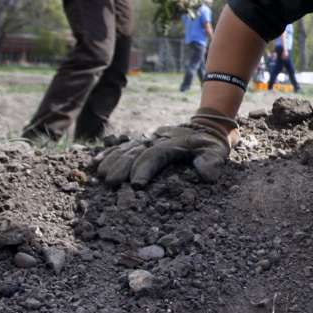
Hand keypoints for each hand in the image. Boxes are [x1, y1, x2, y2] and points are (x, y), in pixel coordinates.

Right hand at [94, 108, 237, 186]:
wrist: (207, 127)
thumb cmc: (212, 145)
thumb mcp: (217, 152)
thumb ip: (211, 162)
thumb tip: (208, 175)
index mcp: (173, 144)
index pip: (155, 155)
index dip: (145, 168)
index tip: (137, 185)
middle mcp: (157, 140)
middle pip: (135, 152)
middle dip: (121, 167)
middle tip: (111, 183)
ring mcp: (148, 140)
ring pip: (126, 149)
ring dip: (112, 161)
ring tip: (100, 176)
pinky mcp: (143, 142)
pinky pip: (123, 146)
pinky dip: (109, 153)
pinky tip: (95, 162)